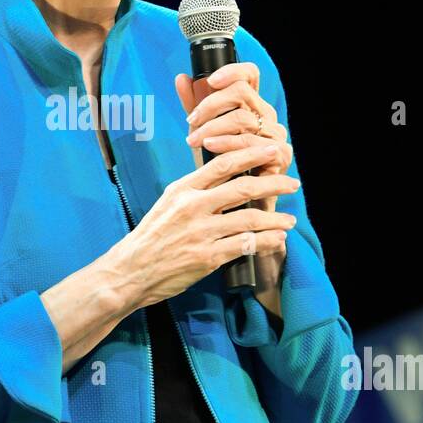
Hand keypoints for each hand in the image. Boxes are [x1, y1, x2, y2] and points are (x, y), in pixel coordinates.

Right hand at [118, 144, 300, 307]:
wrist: (130, 271)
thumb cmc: (151, 237)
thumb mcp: (168, 203)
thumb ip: (195, 190)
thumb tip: (225, 176)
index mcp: (183, 189)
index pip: (223, 164)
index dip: (252, 155)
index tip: (272, 151)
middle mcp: (193, 206)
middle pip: (243, 188)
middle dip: (273, 184)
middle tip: (292, 183)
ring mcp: (201, 232)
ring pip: (249, 219)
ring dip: (275, 218)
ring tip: (290, 220)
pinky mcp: (208, 257)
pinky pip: (245, 245)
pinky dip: (266, 241)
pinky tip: (277, 240)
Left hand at [174, 61, 293, 211]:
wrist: (234, 205)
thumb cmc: (220, 167)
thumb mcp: (203, 132)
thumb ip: (194, 105)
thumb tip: (181, 77)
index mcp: (252, 106)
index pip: (249, 75)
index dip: (232, 71)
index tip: (210, 80)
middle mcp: (267, 116)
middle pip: (242, 93)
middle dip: (211, 105)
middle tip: (191, 121)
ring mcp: (275, 136)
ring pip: (244, 119)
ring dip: (214, 127)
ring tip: (195, 139)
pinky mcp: (280, 156)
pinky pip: (252, 143)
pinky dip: (227, 144)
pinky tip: (211, 149)